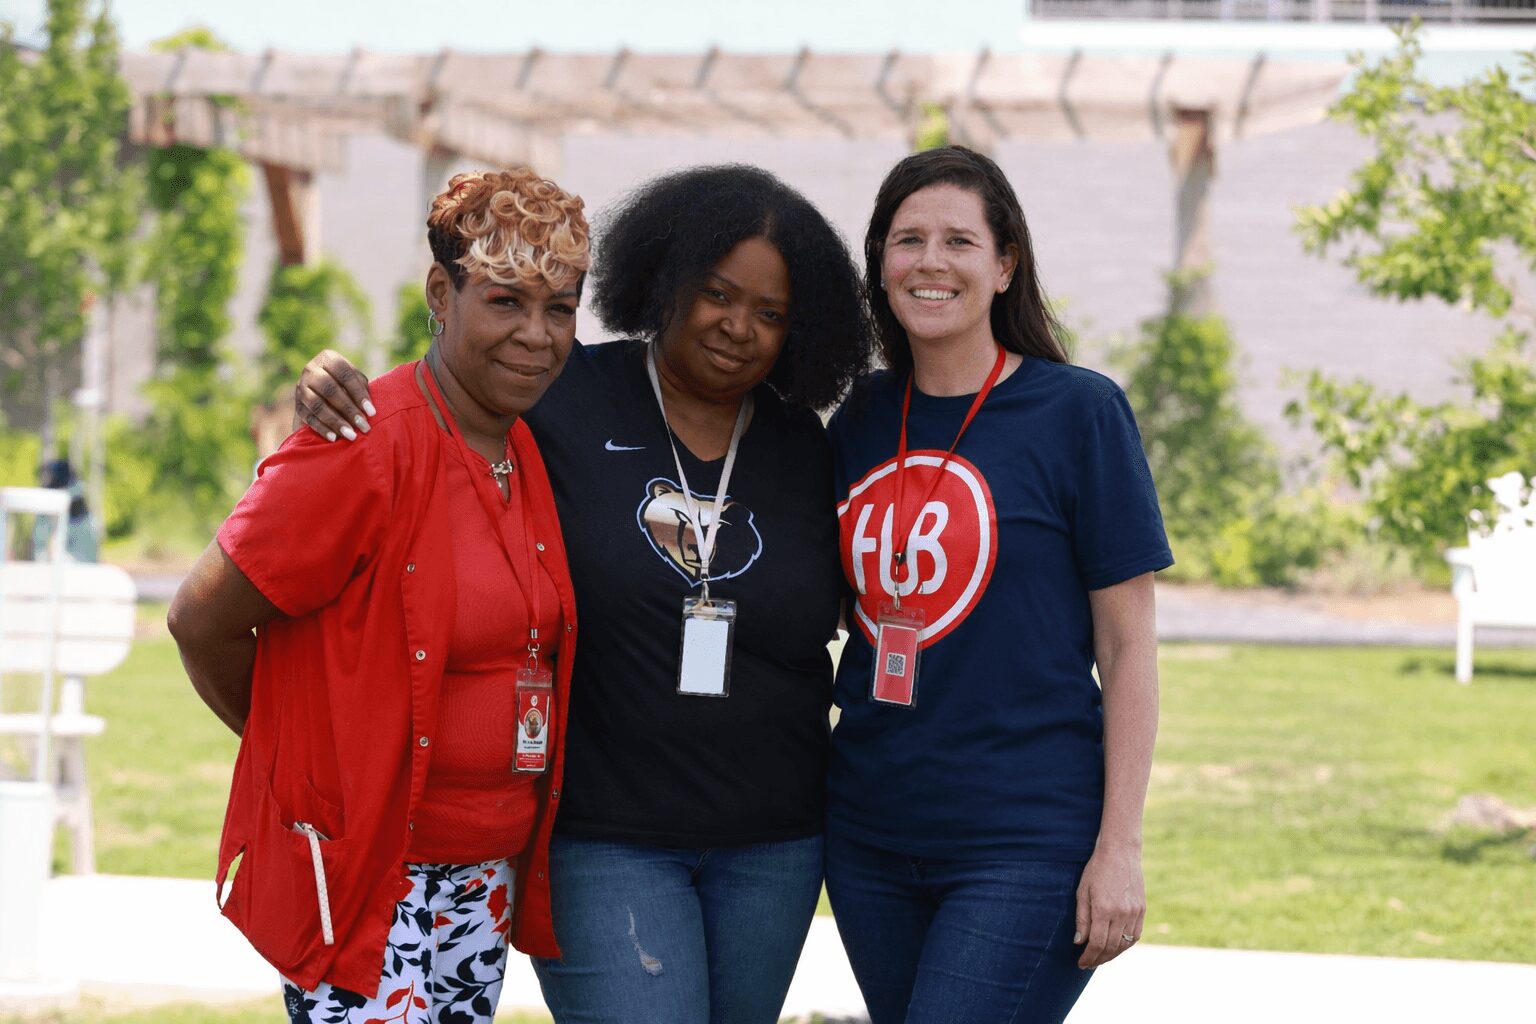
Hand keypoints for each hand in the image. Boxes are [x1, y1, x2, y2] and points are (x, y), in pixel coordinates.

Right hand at [294, 349, 374, 441]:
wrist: (322, 394)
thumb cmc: (347, 386)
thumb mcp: (355, 381)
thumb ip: (361, 388)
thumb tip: (368, 409)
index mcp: (328, 358)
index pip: (344, 374)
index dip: (358, 393)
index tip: (371, 412)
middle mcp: (311, 370)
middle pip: (329, 389)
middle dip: (348, 410)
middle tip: (364, 426)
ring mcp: (301, 387)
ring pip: (317, 404)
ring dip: (335, 421)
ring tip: (351, 435)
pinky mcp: (297, 405)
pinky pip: (309, 418)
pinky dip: (322, 428)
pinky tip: (334, 438)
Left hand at [1073, 841, 1144, 968]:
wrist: (1120, 852)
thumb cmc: (1096, 870)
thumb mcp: (1082, 892)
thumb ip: (1081, 919)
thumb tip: (1079, 942)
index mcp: (1104, 909)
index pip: (1097, 943)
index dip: (1088, 956)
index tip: (1080, 963)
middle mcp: (1121, 913)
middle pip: (1111, 947)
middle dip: (1098, 959)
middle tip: (1088, 964)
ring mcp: (1134, 912)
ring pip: (1124, 944)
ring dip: (1112, 955)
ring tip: (1100, 959)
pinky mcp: (1142, 910)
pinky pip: (1135, 936)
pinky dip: (1125, 946)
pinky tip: (1116, 948)